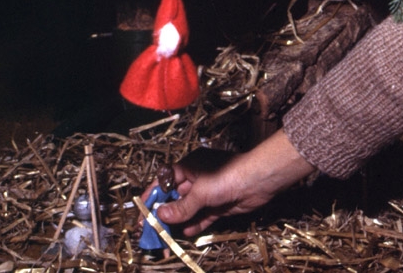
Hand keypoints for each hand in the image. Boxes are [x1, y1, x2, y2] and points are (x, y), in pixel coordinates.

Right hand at [142, 130, 315, 236]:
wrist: (260, 180)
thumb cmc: (227, 176)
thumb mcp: (200, 192)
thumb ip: (181, 206)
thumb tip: (161, 215)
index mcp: (189, 166)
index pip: (165, 181)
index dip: (153, 195)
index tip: (142, 210)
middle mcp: (197, 178)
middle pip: (175, 197)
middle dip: (164, 212)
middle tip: (151, 229)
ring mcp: (208, 193)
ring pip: (188, 209)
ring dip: (178, 221)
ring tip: (165, 236)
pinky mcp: (219, 205)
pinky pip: (202, 216)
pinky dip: (194, 224)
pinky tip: (185, 233)